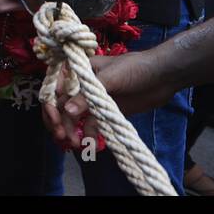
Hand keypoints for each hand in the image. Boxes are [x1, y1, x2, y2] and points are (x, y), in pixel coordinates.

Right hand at [41, 50, 177, 148]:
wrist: (162, 76)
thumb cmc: (134, 68)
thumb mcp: (110, 79)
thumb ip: (88, 95)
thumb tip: (67, 111)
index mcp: (78, 70)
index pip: (56, 88)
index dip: (51, 103)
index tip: (55, 119)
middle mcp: (81, 85)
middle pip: (61, 104)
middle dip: (59, 121)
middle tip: (61, 136)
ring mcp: (92, 99)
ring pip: (74, 117)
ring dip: (72, 131)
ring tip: (76, 145)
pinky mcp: (105, 112)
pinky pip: (92, 125)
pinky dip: (89, 135)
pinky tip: (92, 145)